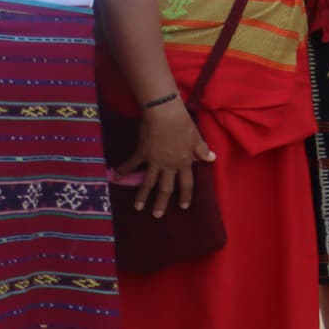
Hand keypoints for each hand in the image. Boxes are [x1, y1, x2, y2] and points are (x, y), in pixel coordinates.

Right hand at [127, 99, 215, 216]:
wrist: (165, 113)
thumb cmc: (183, 123)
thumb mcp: (196, 137)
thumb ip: (202, 150)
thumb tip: (212, 159)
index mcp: (184, 162)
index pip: (187, 183)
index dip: (185, 195)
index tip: (183, 206)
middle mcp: (169, 165)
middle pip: (166, 187)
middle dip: (161, 202)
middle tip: (157, 215)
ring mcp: (154, 160)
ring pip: (148, 182)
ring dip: (142, 196)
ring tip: (138, 208)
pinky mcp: (142, 153)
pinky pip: (132, 164)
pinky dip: (123, 170)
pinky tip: (115, 177)